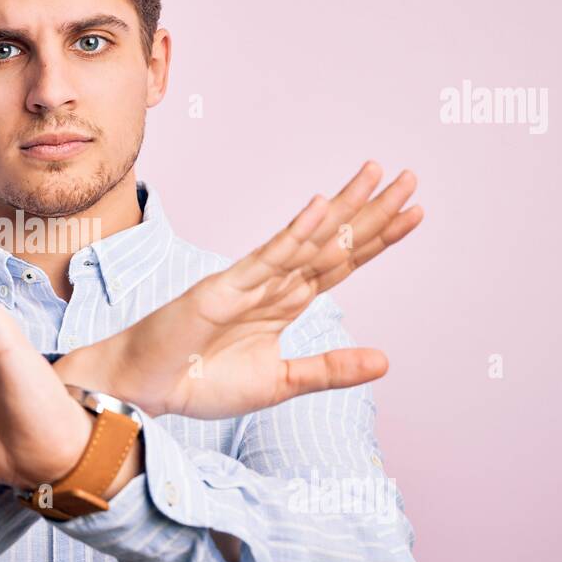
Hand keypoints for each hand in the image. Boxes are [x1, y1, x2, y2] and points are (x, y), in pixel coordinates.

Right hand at [54, 161, 422, 418]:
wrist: (147, 388)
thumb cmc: (201, 382)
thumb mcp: (280, 383)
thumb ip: (330, 370)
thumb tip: (386, 361)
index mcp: (285, 303)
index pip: (340, 263)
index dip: (378, 238)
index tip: (414, 212)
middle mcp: (272, 284)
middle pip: (333, 242)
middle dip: (373, 211)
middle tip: (410, 177)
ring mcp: (249, 281)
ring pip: (307, 240)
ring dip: (343, 207)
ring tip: (375, 173)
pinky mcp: (223, 288)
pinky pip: (266, 258)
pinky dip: (294, 234)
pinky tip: (320, 208)